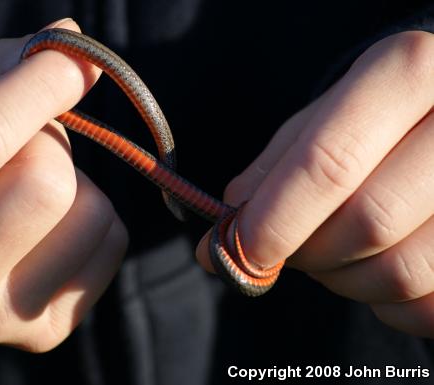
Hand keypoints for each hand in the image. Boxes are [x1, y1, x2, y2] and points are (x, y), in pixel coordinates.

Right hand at [0, 18, 127, 351]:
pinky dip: (92, 216)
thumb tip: (74, 45)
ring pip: (91, 215)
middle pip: (47, 185)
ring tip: (24, 192)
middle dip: (47, 143)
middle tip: (21, 146)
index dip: (36, 86)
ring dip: (74, 182)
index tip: (72, 56)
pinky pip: (112, 243)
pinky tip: (46, 225)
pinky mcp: (45, 330)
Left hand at [197, 31, 433, 336]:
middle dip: (309, 252)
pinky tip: (377, 274)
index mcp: (409, 73)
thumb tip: (226, 232)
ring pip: (404, 269)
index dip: (275, 219)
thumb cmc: (379, 116)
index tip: (238, 251)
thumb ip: (277, 166)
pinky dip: (390, 305)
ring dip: (346, 281)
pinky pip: (431, 304)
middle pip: (368, 220)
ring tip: (333, 259)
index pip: (329, 163)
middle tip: (286, 252)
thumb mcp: (326, 116)